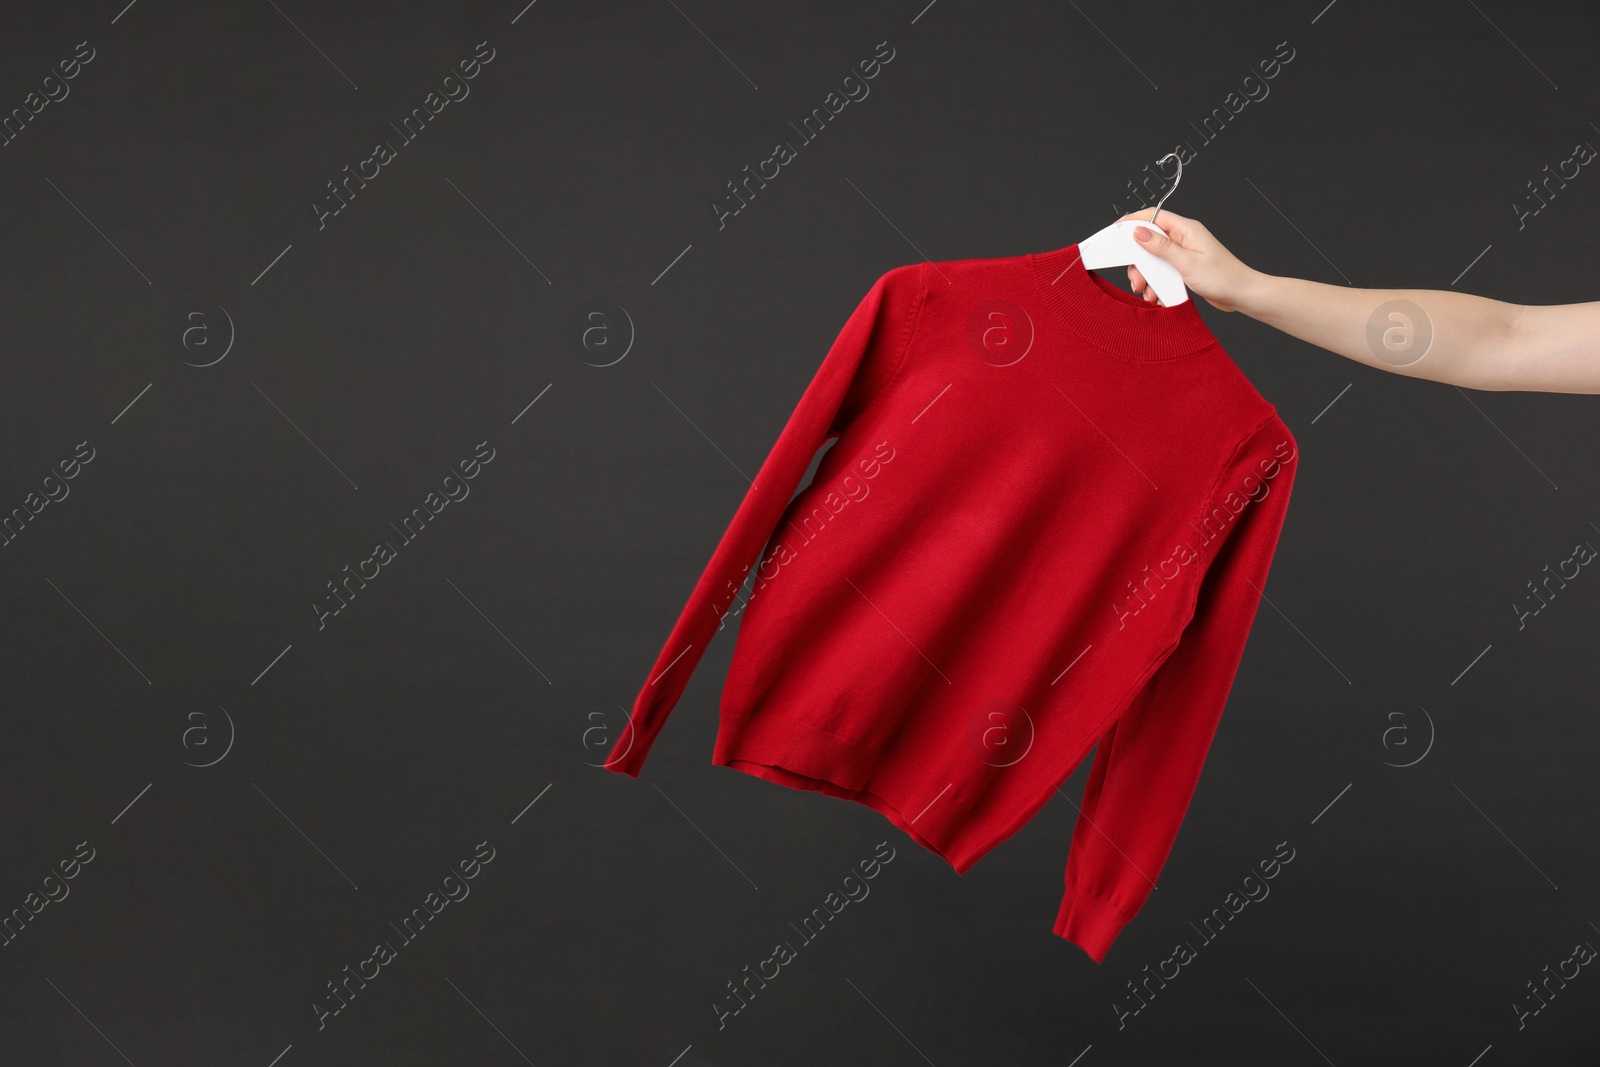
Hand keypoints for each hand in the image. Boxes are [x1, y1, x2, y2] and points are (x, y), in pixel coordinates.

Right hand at [1114, 207, 1259, 312]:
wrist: (1241, 295)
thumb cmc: (1223, 277)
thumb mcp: (1187, 262)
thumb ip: (1161, 247)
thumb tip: (1139, 232)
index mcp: (1186, 229)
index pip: (1153, 216)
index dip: (1132, 222)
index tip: (1115, 232)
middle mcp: (1183, 238)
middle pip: (1149, 242)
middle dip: (1138, 262)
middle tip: (1137, 279)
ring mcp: (1183, 253)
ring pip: (1153, 260)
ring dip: (1146, 277)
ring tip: (1148, 292)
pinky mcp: (1183, 268)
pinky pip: (1161, 272)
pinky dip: (1156, 284)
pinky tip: (1157, 296)